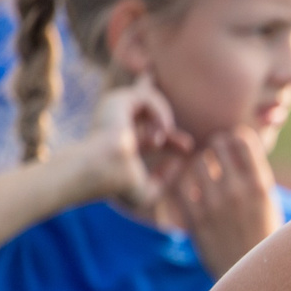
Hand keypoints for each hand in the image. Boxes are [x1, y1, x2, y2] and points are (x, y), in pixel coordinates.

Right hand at [75, 78, 191, 211]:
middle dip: (168, 122)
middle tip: (187, 146)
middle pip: (145, 110)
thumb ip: (162, 181)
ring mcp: (114, 112)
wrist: (102, 170)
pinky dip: (161, 112)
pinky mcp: (118, 101)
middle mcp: (115, 126)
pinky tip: (162, 128)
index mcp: (118, 144)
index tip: (188, 149)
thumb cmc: (119, 185)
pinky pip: (148, 96)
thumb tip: (176, 162)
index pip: (148, 135)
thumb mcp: (145, 193)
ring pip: (147, 98)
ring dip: (164, 116)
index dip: (171, 140)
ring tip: (163, 136)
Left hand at [170, 127, 283, 278]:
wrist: (254, 279)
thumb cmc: (263, 237)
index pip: (242, 140)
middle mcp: (237, 191)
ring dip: (199, 164)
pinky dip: (184, 184)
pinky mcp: (196, 221)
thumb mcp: (269, 203)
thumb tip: (239, 147)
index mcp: (261, 184)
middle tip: (214, 156)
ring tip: (203, 173)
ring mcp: (214, 205)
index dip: (234, 139)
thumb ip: (254, 176)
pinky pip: (181, 188)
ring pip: (197, 163)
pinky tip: (191, 190)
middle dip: (215, 147)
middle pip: (217, 145)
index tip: (232, 147)